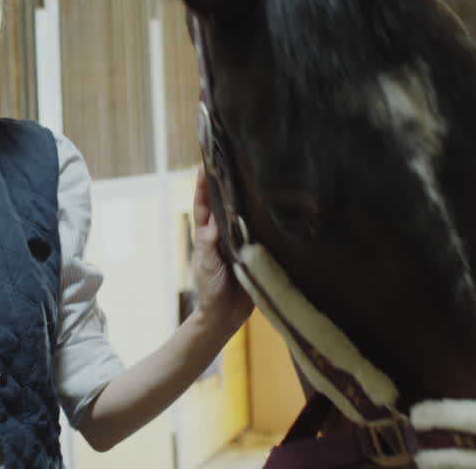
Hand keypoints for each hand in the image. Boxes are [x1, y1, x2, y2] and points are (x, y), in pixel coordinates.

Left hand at [190, 166, 253, 335]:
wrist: (226, 316)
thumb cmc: (211, 290)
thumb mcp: (207, 265)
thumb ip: (209, 244)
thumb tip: (213, 220)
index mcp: (207, 235)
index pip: (204, 204)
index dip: (203, 184)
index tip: (204, 163)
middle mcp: (223, 233)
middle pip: (224, 204)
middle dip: (225, 183)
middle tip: (231, 159)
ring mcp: (239, 241)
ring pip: (242, 214)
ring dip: (245, 197)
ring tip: (252, 175)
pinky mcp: (254, 251)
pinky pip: (259, 231)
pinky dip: (263, 218)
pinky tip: (271, 205)